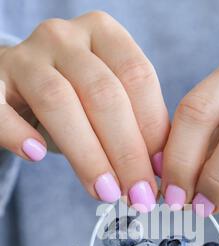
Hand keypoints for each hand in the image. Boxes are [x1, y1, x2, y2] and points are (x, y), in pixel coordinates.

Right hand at [0, 11, 168, 209]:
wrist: (17, 87)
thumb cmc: (73, 99)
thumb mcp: (107, 102)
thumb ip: (134, 125)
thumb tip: (159, 169)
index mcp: (103, 34)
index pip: (138, 77)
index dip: (152, 129)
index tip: (160, 173)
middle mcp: (64, 37)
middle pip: (103, 93)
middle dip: (126, 152)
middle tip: (137, 194)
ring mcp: (25, 57)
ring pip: (58, 101)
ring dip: (86, 155)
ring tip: (104, 192)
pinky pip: (0, 108)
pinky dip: (17, 132)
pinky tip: (36, 154)